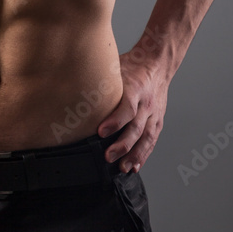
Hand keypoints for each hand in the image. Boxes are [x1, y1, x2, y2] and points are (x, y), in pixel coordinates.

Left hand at [96, 49, 168, 172]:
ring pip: (146, 138)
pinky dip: (144, 154)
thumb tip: (75, 83)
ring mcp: (154, 113)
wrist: (157, 64)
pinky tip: (135, 166)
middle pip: (136, 127)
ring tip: (122, 167)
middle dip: (123, 145)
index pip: (127, 107)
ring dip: (134, 155)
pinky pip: (152, 140)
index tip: (100, 132)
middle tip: (108, 156)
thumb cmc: (133, 65)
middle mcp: (146, 103)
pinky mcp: (158, 121)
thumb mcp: (117, 66)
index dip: (115, 121)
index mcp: (136, 88)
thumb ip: (101, 78)